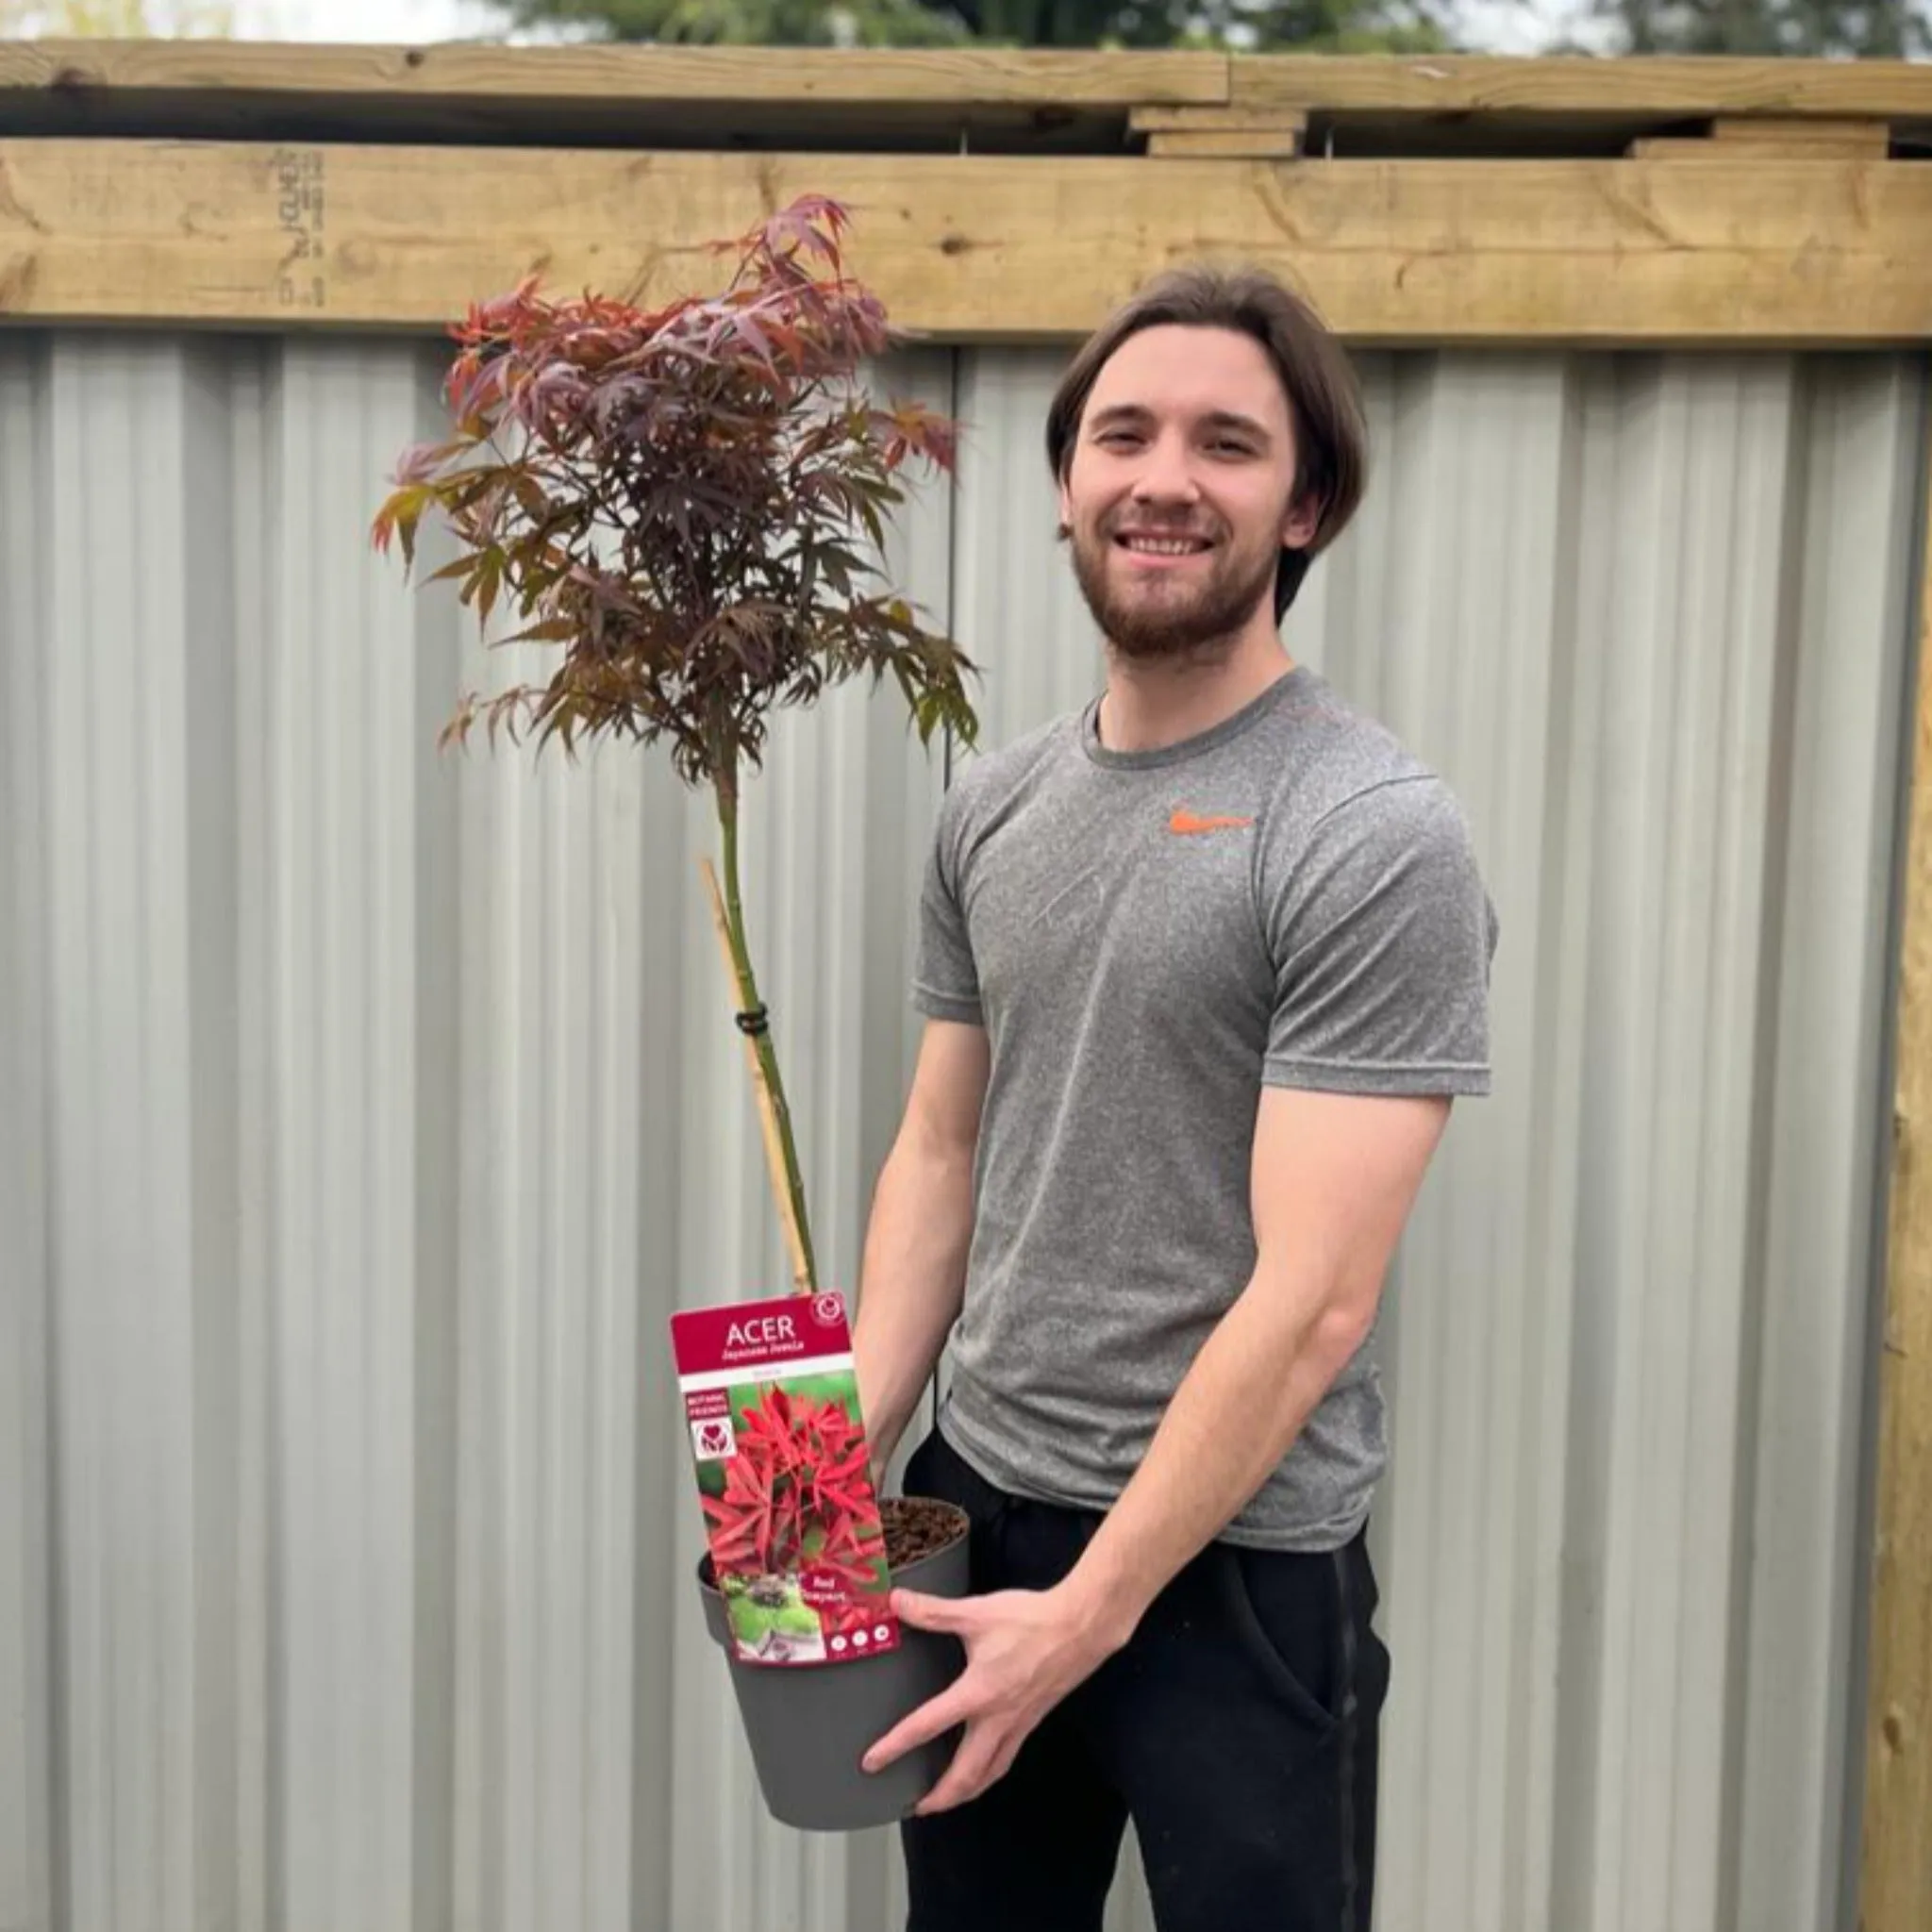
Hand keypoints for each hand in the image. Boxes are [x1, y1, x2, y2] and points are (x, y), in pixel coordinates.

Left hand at [861, 1583, 1118, 1814]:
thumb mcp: (977, 1612)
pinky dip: (990, 1772)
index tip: (871, 1763)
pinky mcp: (1034, 1719)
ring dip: (966, 1792)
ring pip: (990, 1773)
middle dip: (940, 1797)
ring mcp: (1019, 1723)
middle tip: (917, 1808)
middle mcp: (998, 1718)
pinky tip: (985, 1766)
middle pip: (965, 1774)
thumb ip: (934, 1612)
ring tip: (948, 1800)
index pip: (927, 1727)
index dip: (895, 1746)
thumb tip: (896, 1601)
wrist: (1082, 1626)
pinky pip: (1008, 1757)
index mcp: (978, 1694)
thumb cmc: (1031, 1619)